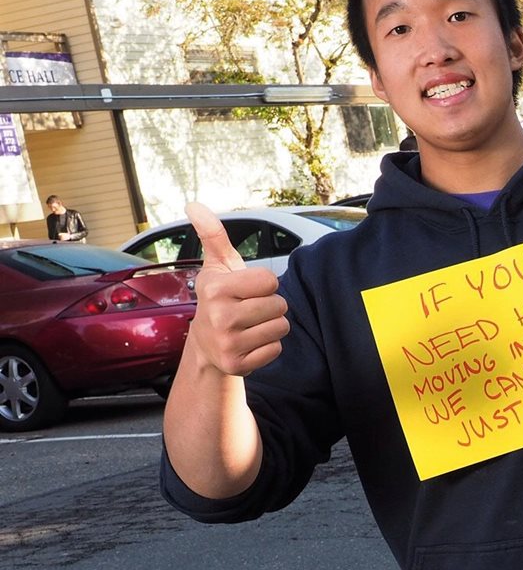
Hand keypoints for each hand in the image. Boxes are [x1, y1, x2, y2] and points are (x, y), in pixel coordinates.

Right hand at [185, 202, 289, 375]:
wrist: (206, 344)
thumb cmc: (220, 298)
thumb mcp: (217, 266)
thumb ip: (213, 235)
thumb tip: (193, 204)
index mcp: (215, 289)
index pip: (270, 280)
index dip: (264, 284)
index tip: (246, 289)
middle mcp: (219, 317)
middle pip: (279, 305)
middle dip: (270, 305)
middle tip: (249, 309)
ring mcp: (228, 344)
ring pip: (281, 327)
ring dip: (271, 325)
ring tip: (251, 325)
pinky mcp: (238, 365)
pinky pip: (277, 349)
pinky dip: (269, 346)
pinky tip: (250, 342)